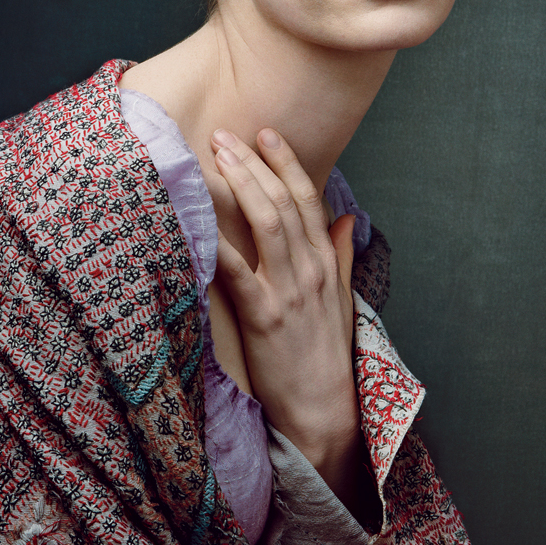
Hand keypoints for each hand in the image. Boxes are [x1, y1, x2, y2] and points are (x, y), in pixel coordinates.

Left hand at [210, 127, 362, 500]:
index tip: (267, 134)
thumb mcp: (341, 301)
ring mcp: (289, 291)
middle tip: (226, 135)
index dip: (287, 163)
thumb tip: (345, 218)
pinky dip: (219, 241)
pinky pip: (239, 270)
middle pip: (282, 203)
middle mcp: (310, 270)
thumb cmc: (327, 356)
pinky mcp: (265, 317)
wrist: (324, 410)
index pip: (309, 200)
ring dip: (241, 185)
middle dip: (255, 163)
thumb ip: (340, 256)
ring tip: (216, 157)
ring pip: (266, 223)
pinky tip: (200, 218)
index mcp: (325, 264)